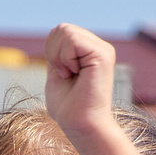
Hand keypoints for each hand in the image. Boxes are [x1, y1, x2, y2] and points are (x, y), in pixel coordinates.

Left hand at [43, 22, 119, 136]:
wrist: (80, 126)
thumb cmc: (68, 107)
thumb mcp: (57, 72)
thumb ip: (58, 52)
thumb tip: (55, 32)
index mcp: (88, 51)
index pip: (59, 32)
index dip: (51, 52)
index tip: (62, 75)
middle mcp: (99, 47)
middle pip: (61, 28)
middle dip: (53, 53)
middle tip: (65, 75)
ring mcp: (103, 49)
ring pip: (66, 31)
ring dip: (59, 57)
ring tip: (70, 75)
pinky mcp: (103, 54)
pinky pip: (72, 40)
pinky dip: (65, 59)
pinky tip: (75, 74)